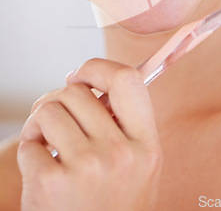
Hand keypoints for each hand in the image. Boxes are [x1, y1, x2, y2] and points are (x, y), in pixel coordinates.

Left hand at [17, 59, 161, 210]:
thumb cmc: (115, 206)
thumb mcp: (139, 164)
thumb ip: (126, 123)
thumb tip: (96, 83)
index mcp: (145, 143)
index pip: (127, 80)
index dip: (99, 68)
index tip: (81, 74)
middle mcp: (119, 153)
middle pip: (77, 92)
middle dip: (60, 99)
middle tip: (59, 119)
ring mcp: (85, 167)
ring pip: (48, 110)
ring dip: (41, 123)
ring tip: (49, 144)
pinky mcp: (51, 183)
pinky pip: (29, 142)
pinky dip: (30, 150)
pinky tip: (41, 168)